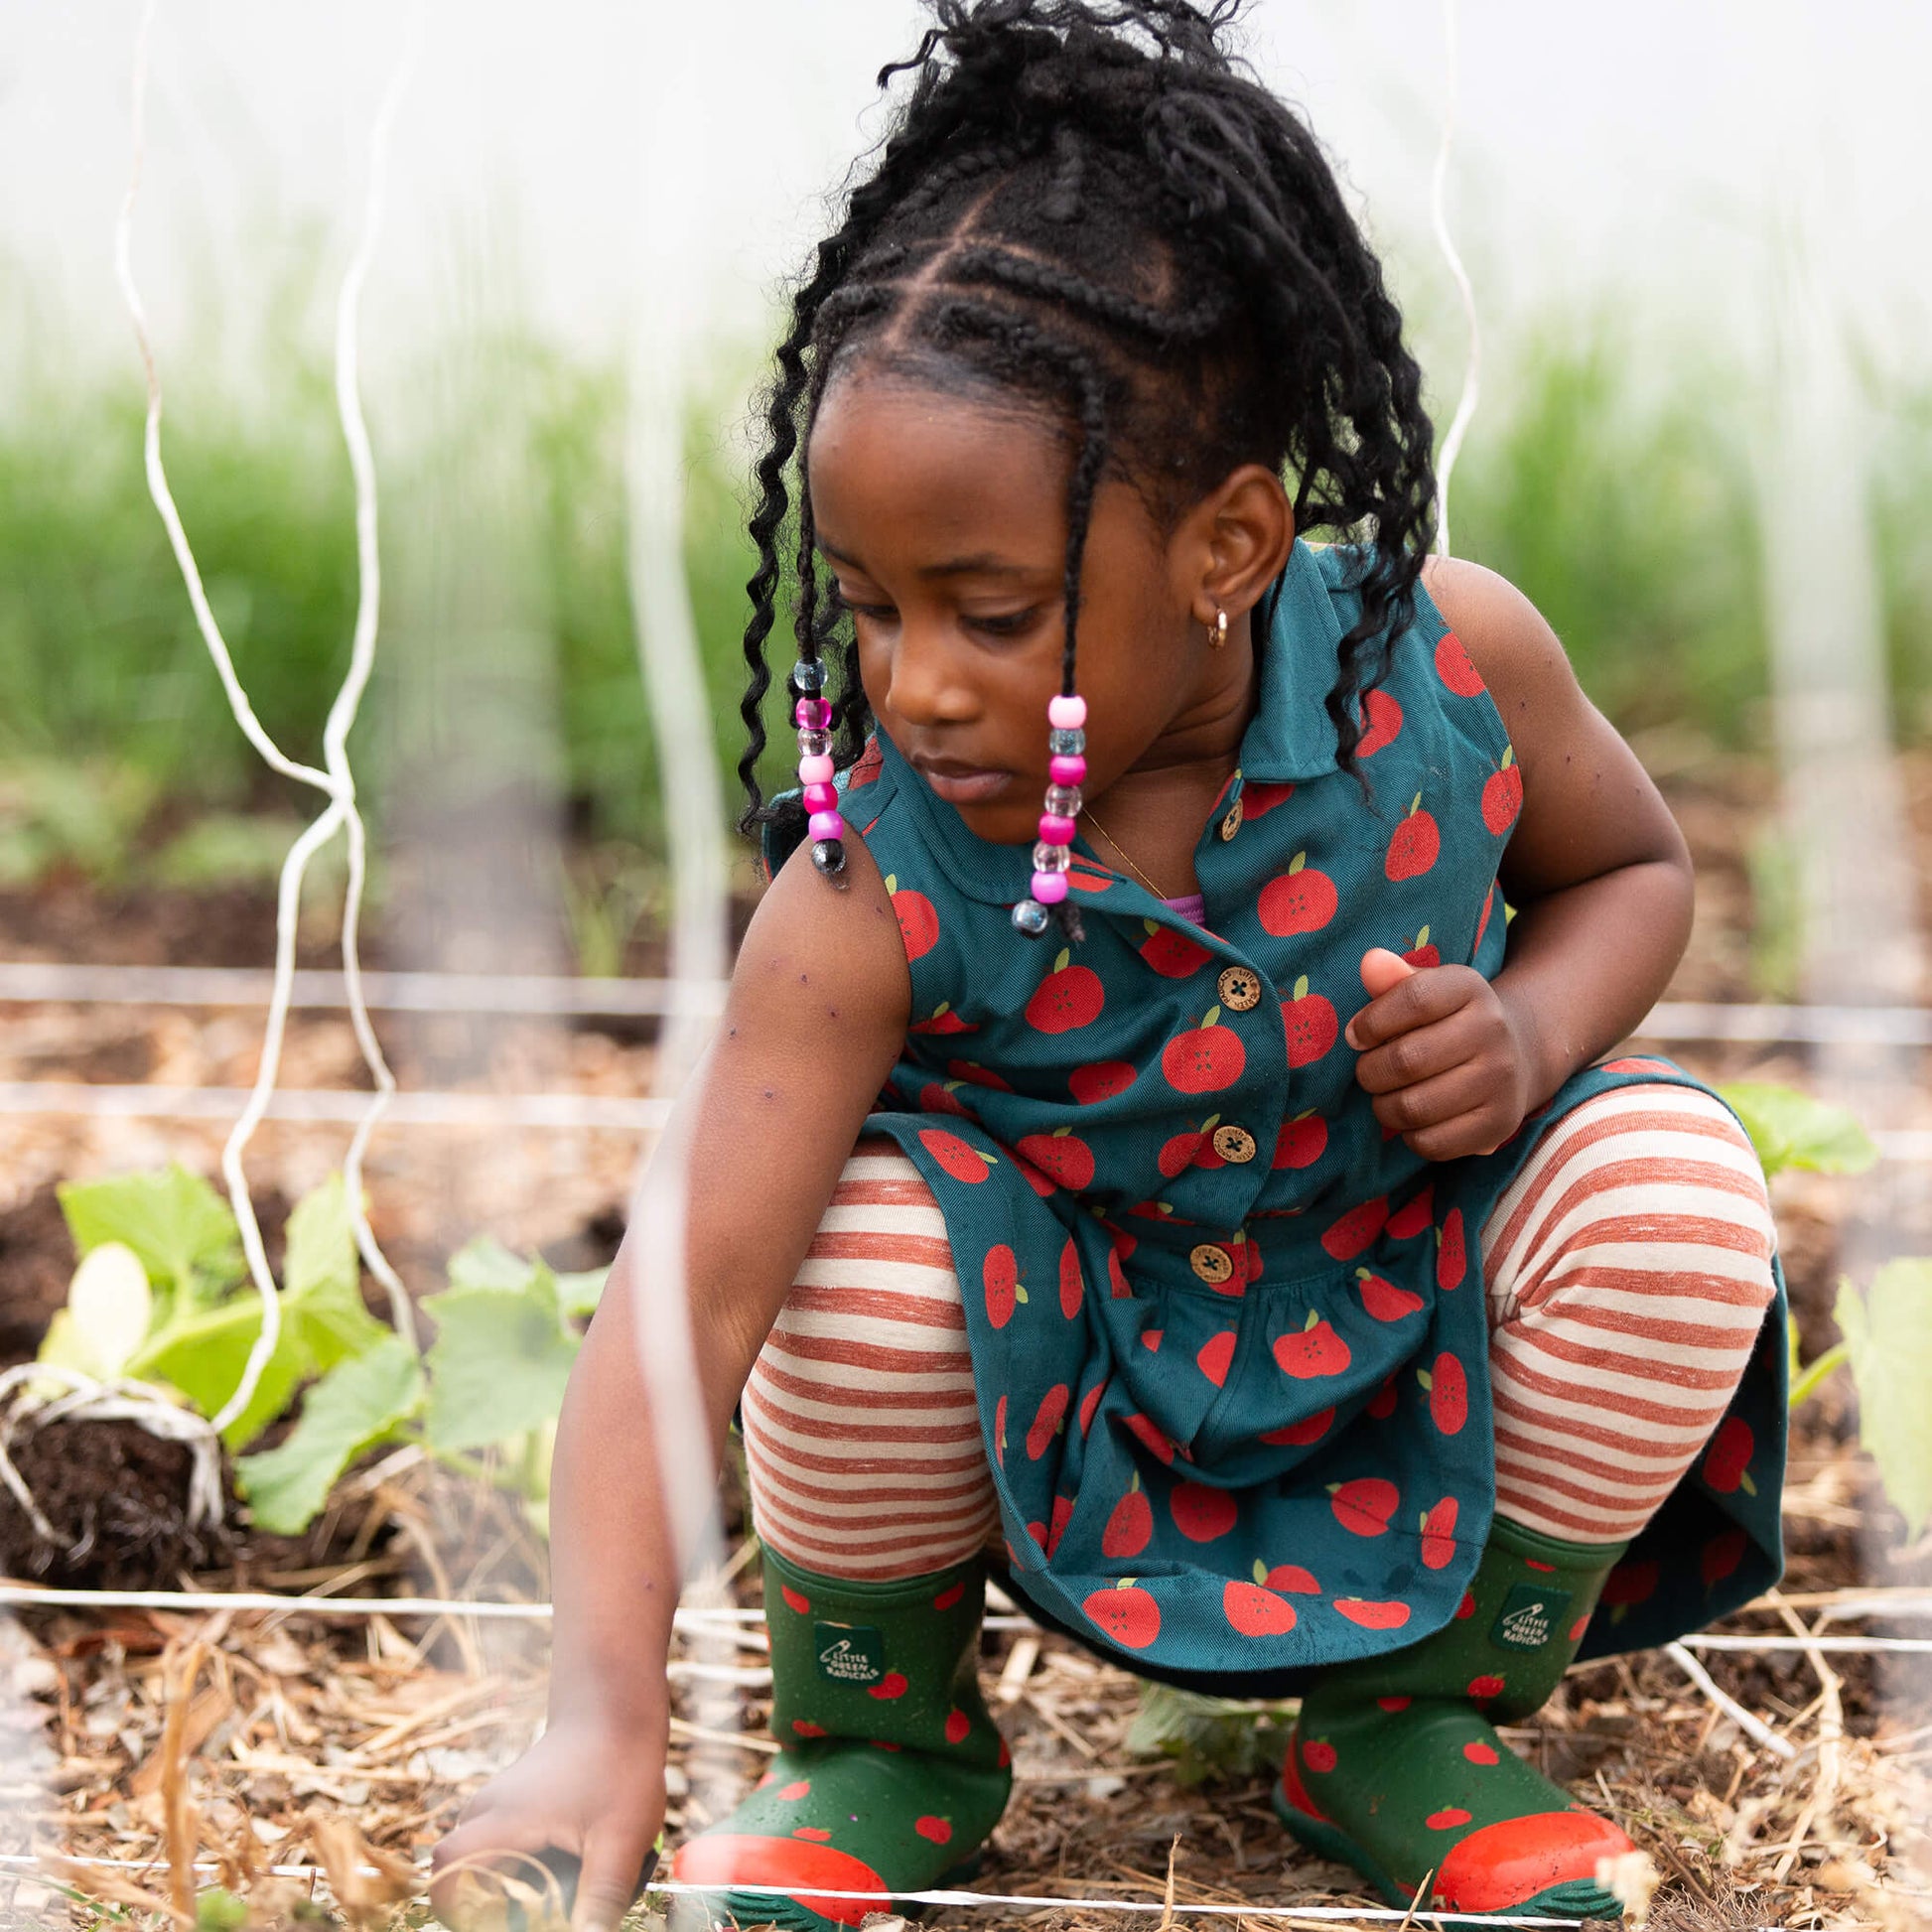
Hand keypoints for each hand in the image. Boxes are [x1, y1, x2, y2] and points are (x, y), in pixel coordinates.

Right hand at [430, 1712, 665, 1931]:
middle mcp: (489, 1811)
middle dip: (493, 1904)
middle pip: (462, 1873)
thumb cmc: (620, 1765)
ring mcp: (498, 1805)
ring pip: (483, 1861)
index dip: (456, 1909)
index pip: (447, 1871)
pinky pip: (501, 1846)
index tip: (496, 1922)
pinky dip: (525, 1865)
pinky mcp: (514, 1804)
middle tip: (540, 1911)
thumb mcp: (621, 1838)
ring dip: (513, 1885)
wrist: (617, 1707)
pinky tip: (568, 1860)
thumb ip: (602, 1896)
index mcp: (504, 1820)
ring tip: (562, 1883)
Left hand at [1344, 948, 1533, 1160]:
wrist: (1518, 1054)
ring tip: (1386, 1096)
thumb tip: (1370, 961)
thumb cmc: (1450, 1021)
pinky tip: (1413, 1119)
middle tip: (1369, 1071)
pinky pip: (1431, 1143)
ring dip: (1383, 1106)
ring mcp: (1501, 1081)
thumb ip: (1393, 978)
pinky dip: (1409, 1135)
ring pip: (1413, 1107)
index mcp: (1470, 988)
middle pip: (1405, 1060)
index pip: (1412, 1000)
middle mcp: (1493, 1031)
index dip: (1372, 1023)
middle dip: (1370, 1071)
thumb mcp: (1427, 990)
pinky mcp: (1500, 1124)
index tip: (1358, 1036)